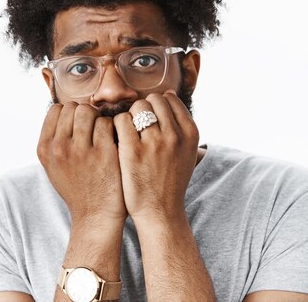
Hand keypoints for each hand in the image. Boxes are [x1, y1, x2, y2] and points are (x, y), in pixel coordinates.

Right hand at [37, 102, 126, 225]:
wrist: (95, 215)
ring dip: (97, 118)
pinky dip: (111, 128)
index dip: (69, 113)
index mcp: (45, 148)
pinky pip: (106, 123)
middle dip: (85, 114)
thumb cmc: (76, 187)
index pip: (56, 109)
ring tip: (101, 133)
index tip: (77, 125)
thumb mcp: (53, 166)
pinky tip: (112, 140)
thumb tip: (62, 110)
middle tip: (92, 128)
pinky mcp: (104, 153)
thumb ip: (53, 139)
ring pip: (89, 111)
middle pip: (73, 107)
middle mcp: (60, 148)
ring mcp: (82, 150)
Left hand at [114, 91, 199, 222]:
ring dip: (130, 115)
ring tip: (128, 132)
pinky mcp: (132, 151)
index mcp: (190, 134)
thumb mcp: (186, 152)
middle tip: (137, 126)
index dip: (157, 106)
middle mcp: (175, 136)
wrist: (159, 212)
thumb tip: (168, 94)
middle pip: (153, 99)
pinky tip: (117, 138)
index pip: (170, 99)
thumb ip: (180, 124)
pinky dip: (117, 126)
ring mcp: (154, 143)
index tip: (151, 119)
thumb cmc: (169, 180)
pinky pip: (121, 120)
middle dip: (143, 108)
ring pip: (137, 107)